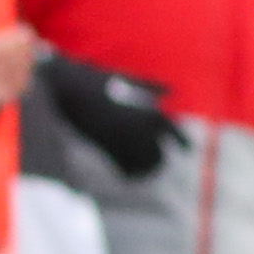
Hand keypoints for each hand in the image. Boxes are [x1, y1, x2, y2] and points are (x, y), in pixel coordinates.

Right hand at [34, 52, 177, 177]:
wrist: (66, 88)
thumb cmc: (96, 80)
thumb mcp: (126, 79)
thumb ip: (150, 86)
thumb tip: (171, 90)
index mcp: (150, 113)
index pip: (174, 132)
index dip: (182, 141)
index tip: (188, 150)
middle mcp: (141, 131)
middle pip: (158, 155)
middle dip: (158, 160)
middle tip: (158, 164)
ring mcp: (122, 142)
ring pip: (141, 165)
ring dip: (143, 170)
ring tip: (143, 173)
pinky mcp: (104, 150)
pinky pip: (122, 169)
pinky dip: (127, 173)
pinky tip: (126, 174)